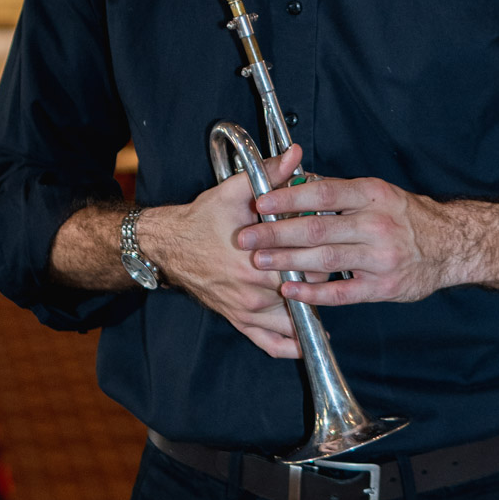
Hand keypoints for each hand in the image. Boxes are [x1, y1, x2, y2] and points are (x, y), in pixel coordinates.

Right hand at [140, 145, 309, 358]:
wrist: (170, 245)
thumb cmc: (203, 219)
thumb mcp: (234, 191)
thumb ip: (268, 174)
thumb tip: (295, 155)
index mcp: (256, 259)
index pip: (310, 262)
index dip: (323, 249)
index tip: (328, 238)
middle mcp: (254, 291)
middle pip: (307, 290)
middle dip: (318, 275)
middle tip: (327, 261)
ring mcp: (247, 310)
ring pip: (295, 319)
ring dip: (309, 307)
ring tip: (321, 294)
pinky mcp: (239, 321)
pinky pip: (271, 343)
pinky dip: (291, 344)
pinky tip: (306, 338)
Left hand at [237, 174, 452, 305]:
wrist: (450, 245)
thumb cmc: (406, 215)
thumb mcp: (376, 192)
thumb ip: (337, 189)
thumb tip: (294, 180)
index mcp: (372, 195)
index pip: (323, 192)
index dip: (288, 197)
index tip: (260, 202)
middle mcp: (376, 225)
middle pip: (318, 227)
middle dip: (276, 233)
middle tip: (246, 236)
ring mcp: (380, 258)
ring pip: (326, 260)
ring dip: (288, 261)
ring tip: (261, 261)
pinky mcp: (383, 287)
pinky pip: (342, 292)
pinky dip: (314, 293)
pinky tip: (291, 291)